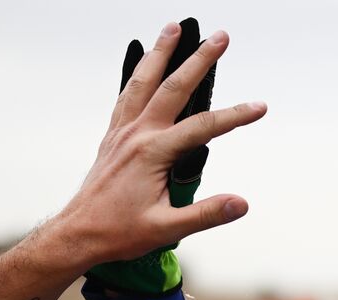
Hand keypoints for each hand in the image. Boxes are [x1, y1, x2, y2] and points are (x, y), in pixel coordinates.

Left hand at [51, 22, 266, 266]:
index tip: (260, 107)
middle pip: (173, 87)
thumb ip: (206, 214)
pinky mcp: (113, 137)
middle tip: (220, 37)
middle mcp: (136, 134)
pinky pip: (126, 95)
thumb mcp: (167, 229)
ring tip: (174, 28)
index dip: (234, 116)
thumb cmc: (118, 232)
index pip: (203, 128)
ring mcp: (122, 132)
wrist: (78, 233)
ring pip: (143, 81)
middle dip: (199, 59)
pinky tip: (143, 65)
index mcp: (152, 153)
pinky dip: (137, 74)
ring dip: (161, 53)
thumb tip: (241, 203)